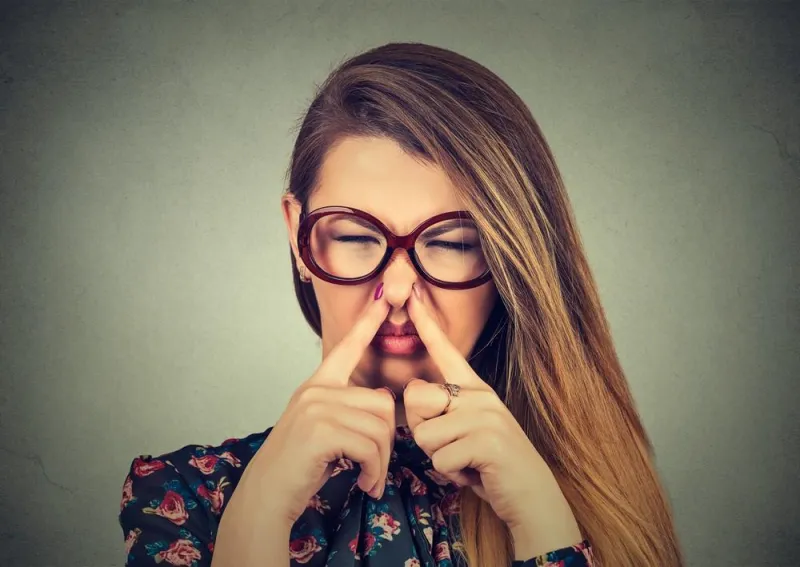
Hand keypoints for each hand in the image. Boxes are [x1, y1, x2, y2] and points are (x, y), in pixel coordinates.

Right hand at [241, 292, 395, 526]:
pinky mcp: (320, 430)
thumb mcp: (319, 426)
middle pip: (383, 402)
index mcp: (317, 385)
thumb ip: (344, 408)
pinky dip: (374, 471)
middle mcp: (316, 390)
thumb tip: (382, 402)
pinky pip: (369, 446)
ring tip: (369, 478)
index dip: (367, 322)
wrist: (268, 493)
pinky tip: (365, 483)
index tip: (385, 298)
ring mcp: (317, 408)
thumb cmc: (299, 464)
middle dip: (388, 440)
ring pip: (379, 427)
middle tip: (376, 466)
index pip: (346, 347)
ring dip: (382, 461)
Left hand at [403, 283, 581, 554]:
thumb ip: (444, 410)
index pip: (446, 351)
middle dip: (423, 432)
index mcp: (475, 388)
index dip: (427, 323)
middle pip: (417, 400)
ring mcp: (485, 416)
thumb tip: (414, 395)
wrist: (532, 497)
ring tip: (466, 462)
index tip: (412, 292)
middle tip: (453, 447)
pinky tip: (474, 474)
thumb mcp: (468, 430)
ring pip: (424, 434)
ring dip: (439, 458)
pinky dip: (451, 474)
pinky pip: (440, 458)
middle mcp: (480, 395)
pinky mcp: (486, 440)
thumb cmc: (490, 465)